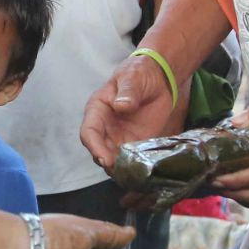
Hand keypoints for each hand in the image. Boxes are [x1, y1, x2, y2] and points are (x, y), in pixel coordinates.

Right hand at [79, 53, 184, 170]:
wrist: (158, 78)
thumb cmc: (140, 73)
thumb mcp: (133, 78)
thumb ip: (128, 92)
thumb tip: (121, 106)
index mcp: (98, 110)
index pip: (89, 132)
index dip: (94, 147)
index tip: (105, 159)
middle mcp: (105, 127)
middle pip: (99, 150)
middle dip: (107, 162)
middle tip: (120, 171)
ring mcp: (119, 137)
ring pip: (113, 158)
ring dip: (119, 168)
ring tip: (130, 174)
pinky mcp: (135, 143)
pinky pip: (130, 159)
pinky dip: (133, 167)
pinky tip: (141, 171)